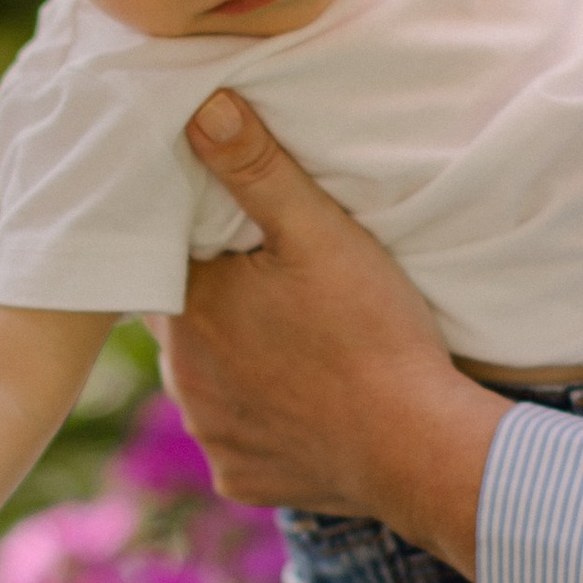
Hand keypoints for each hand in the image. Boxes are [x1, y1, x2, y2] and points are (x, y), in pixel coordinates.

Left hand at [167, 91, 503, 567]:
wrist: (418, 446)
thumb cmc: (372, 332)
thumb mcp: (320, 234)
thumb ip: (256, 168)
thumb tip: (202, 105)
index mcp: (188, 309)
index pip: (165, 260)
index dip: (195, 244)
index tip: (233, 237)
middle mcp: (180, 378)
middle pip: (182, 323)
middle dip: (214, 303)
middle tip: (268, 289)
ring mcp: (209, 434)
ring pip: (204, 382)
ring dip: (233, 363)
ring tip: (290, 346)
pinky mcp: (240, 477)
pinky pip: (236, 440)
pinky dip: (260, 421)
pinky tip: (301, 403)